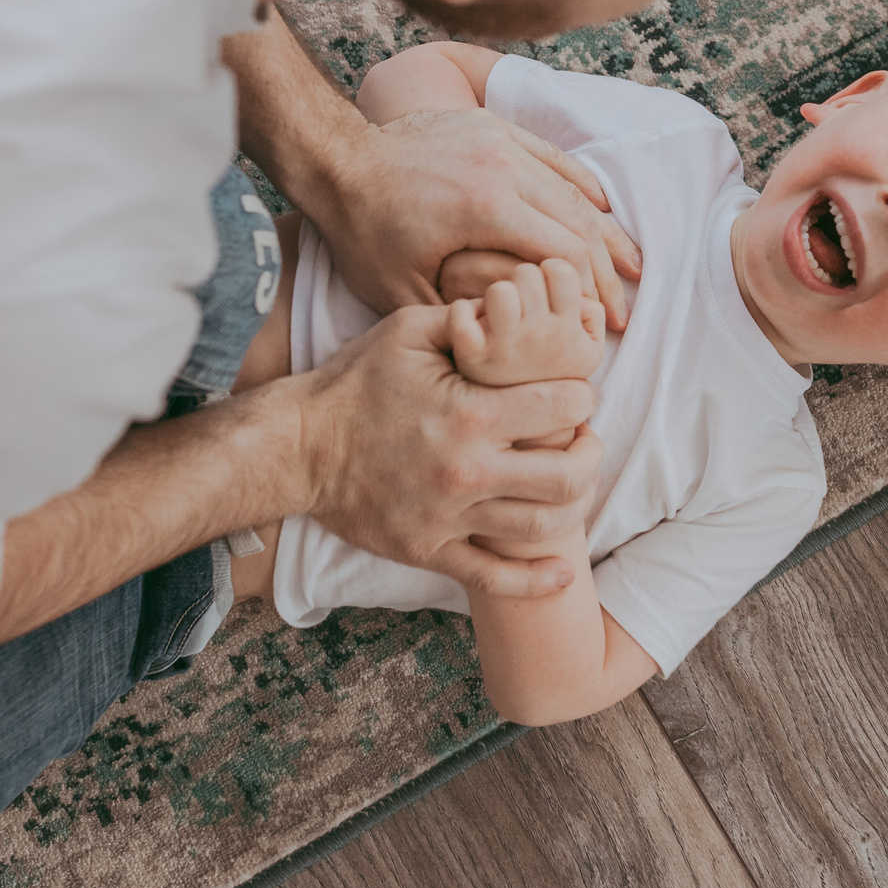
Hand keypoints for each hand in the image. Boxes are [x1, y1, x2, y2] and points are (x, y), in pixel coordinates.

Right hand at [297, 303, 604, 598]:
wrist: (297, 447)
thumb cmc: (354, 383)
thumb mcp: (408, 330)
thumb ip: (468, 318)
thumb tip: (517, 306)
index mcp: (471, 415)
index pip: (566, 407)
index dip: (580, 395)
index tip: (572, 393)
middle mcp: (468, 472)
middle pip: (568, 475)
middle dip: (590, 453)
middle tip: (583, 440)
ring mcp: (450, 518)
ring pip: (543, 528)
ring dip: (574, 505)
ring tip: (570, 482)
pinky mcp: (430, 551)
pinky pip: (493, 578)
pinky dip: (535, 581)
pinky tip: (561, 572)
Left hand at [312, 109, 639, 330]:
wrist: (337, 160)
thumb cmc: (364, 233)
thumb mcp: (403, 293)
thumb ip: (461, 318)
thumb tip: (512, 347)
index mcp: (487, 207)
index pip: (564, 254)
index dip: (591, 296)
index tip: (605, 328)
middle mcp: (503, 166)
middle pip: (579, 222)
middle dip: (607, 271)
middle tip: (624, 308)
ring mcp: (500, 141)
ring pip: (572, 189)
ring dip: (604, 231)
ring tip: (630, 266)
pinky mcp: (493, 128)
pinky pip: (553, 157)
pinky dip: (581, 186)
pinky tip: (602, 210)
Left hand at [449, 259, 606, 387]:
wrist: (517, 428)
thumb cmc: (550, 374)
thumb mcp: (587, 350)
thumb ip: (593, 313)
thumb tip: (586, 285)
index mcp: (572, 333)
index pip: (561, 269)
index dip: (550, 274)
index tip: (545, 294)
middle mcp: (543, 339)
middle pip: (528, 274)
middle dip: (522, 283)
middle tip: (521, 307)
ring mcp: (507, 348)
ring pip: (499, 290)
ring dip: (495, 297)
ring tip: (498, 317)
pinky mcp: (472, 358)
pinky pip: (462, 313)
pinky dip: (461, 314)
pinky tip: (469, 326)